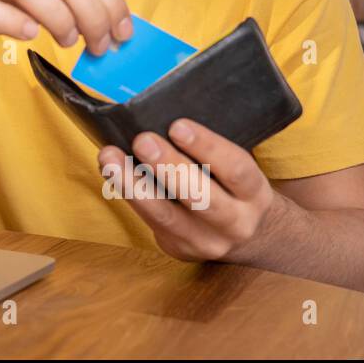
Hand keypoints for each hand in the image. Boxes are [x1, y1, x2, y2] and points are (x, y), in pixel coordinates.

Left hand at [97, 118, 278, 262]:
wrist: (250, 237)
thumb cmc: (234, 188)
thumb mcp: (238, 170)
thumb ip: (212, 151)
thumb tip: (163, 114)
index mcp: (254, 194)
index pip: (236, 170)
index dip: (208, 147)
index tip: (177, 125)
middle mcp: (235, 222)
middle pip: (201, 197)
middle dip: (168, 167)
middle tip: (142, 140)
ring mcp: (206, 241)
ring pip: (166, 216)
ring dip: (133, 185)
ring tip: (109, 157)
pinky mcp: (178, 249)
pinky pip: (149, 221)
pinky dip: (126, 194)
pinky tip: (109, 172)